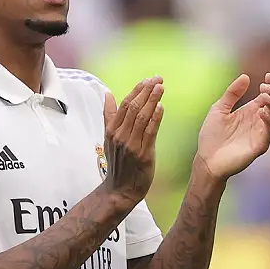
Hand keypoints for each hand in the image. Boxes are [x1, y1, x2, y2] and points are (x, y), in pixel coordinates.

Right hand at [101, 77, 164, 209]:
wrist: (120, 189)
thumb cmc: (118, 163)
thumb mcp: (109, 138)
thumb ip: (110, 116)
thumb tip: (108, 95)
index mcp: (111, 130)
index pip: (124, 105)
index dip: (137, 90)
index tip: (147, 79)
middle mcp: (120, 136)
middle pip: (133, 108)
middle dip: (146, 91)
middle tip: (158, 78)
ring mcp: (131, 145)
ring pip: (142, 117)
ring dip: (152, 100)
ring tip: (161, 87)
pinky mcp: (143, 154)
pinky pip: (150, 132)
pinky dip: (156, 118)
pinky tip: (161, 107)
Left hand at [196, 73, 269, 181]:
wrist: (206, 159)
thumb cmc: (212, 136)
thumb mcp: (219, 109)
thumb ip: (232, 94)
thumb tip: (246, 76)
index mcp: (251, 111)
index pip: (268, 96)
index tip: (267, 76)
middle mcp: (259, 121)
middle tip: (265, 87)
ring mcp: (261, 133)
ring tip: (263, 97)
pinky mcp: (260, 145)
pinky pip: (269, 132)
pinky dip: (268, 121)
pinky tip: (261, 112)